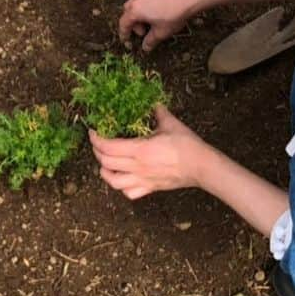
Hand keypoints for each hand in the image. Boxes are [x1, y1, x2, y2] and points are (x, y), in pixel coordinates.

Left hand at [89, 106, 207, 199]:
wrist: (201, 166)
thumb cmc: (187, 145)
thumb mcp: (171, 123)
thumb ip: (158, 112)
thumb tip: (152, 102)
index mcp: (140, 149)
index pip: (108, 147)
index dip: (96, 139)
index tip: (93, 132)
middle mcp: (138, 167)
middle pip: (106, 163)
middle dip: (97, 152)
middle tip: (97, 144)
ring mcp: (143, 180)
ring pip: (114, 182)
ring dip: (105, 172)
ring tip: (105, 164)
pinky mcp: (150, 188)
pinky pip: (130, 193)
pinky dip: (121, 187)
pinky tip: (123, 178)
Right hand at [119, 0, 201, 50]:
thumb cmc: (173, 15)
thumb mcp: (161, 33)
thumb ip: (150, 41)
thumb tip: (145, 47)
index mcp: (135, 11)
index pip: (123, 24)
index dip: (124, 34)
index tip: (126, 41)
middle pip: (128, 12)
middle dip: (132, 23)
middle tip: (143, 32)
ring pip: (136, 4)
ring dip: (140, 15)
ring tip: (152, 23)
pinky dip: (147, 8)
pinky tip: (159, 13)